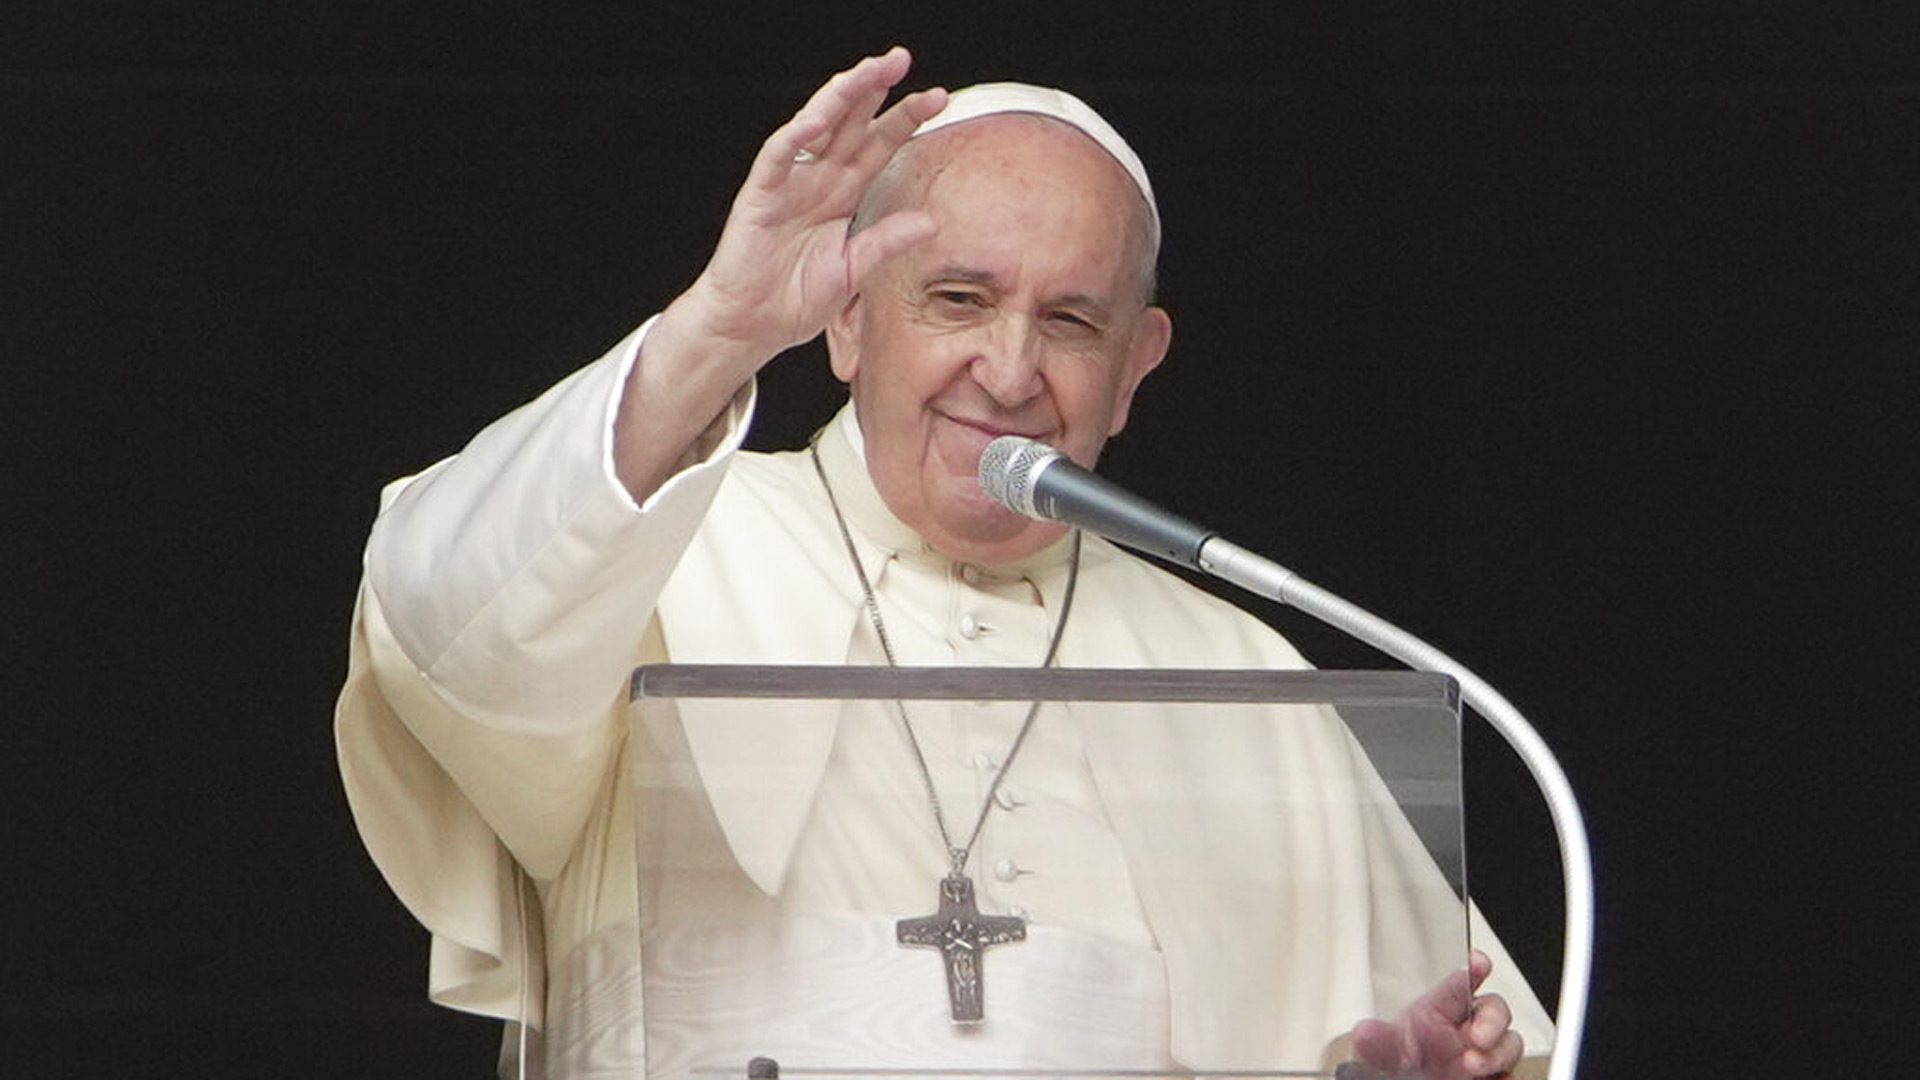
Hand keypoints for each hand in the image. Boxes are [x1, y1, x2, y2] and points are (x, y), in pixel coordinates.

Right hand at [674, 46, 947, 366]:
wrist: (753, 325)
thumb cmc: (795, 298)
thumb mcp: (854, 270)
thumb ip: (886, 241)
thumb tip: (931, 223)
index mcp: (843, 193)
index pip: (879, 144)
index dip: (905, 119)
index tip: (939, 98)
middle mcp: (818, 179)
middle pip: (852, 122)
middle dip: (875, 88)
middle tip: (902, 58)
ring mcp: (789, 183)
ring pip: (816, 126)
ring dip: (840, 97)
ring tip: (867, 71)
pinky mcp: (759, 195)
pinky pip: (777, 157)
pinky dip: (794, 137)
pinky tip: (816, 120)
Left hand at [1347, 950, 1523, 1079]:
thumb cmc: (1390, 1066)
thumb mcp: (1378, 1052)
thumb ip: (1377, 1041)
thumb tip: (1365, 1032)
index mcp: (1439, 1009)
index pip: (1463, 981)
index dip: (1476, 968)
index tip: (1479, 962)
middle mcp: (1464, 1030)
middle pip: (1495, 1010)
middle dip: (1493, 1020)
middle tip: (1477, 1038)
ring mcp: (1481, 1055)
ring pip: (1509, 1043)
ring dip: (1498, 1053)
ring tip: (1473, 1065)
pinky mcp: (1490, 1078)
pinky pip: (1509, 1074)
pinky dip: (1502, 1076)